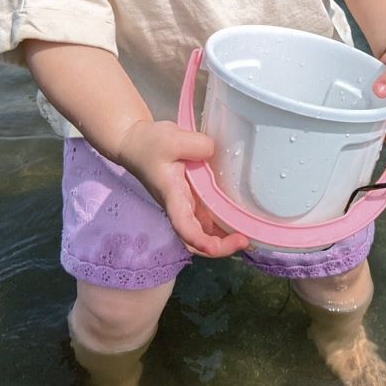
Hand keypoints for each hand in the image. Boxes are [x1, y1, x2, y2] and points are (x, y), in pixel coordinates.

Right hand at [116, 119, 249, 258]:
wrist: (135, 143)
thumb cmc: (149, 144)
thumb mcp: (171, 138)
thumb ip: (197, 145)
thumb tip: (215, 153)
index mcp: (172, 196)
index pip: (184, 226)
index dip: (199, 240)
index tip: (216, 247)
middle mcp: (180, 206)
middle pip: (196, 240)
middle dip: (219, 247)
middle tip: (245, 240)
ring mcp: (186, 204)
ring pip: (204, 232)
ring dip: (224, 238)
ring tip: (250, 233)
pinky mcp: (191, 197)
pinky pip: (208, 217)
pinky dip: (224, 223)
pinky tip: (241, 216)